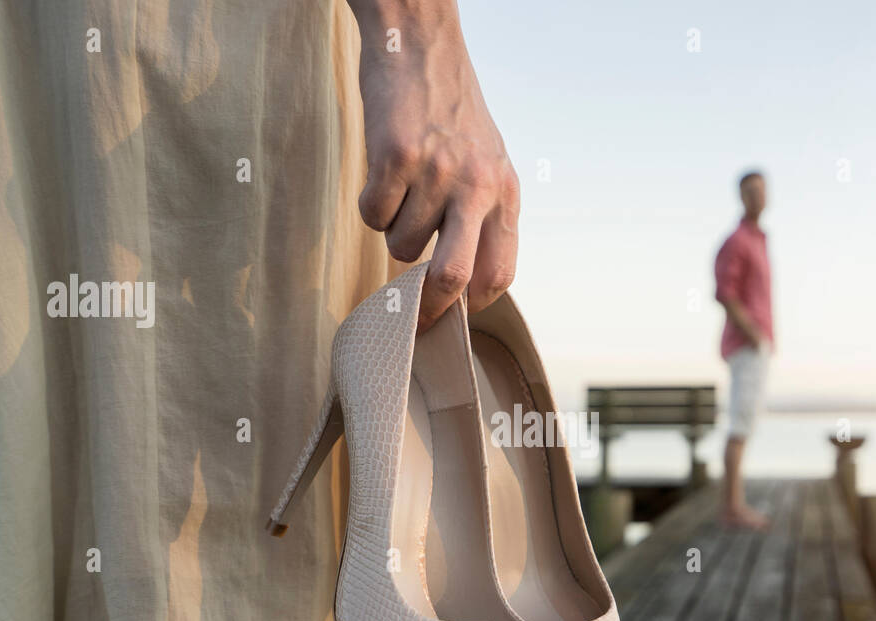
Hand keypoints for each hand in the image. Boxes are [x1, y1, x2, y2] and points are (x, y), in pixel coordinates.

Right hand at [349, 0, 519, 330]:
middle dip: (427, 309)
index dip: (472, 306)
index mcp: (505, 193)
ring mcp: (438, 172)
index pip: (499, 273)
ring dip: (392, 232)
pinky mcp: (397, 157)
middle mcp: (477, 186)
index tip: (450, 322)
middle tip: (411, 320)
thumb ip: (481, 218)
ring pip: (401, 246)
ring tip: (401, 191)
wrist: (421, 43)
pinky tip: (382, 175)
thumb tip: (459, 287)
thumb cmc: (450, 111)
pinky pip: (373, 215)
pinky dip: (370, 206)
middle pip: (452, 277)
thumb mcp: (487, 163)